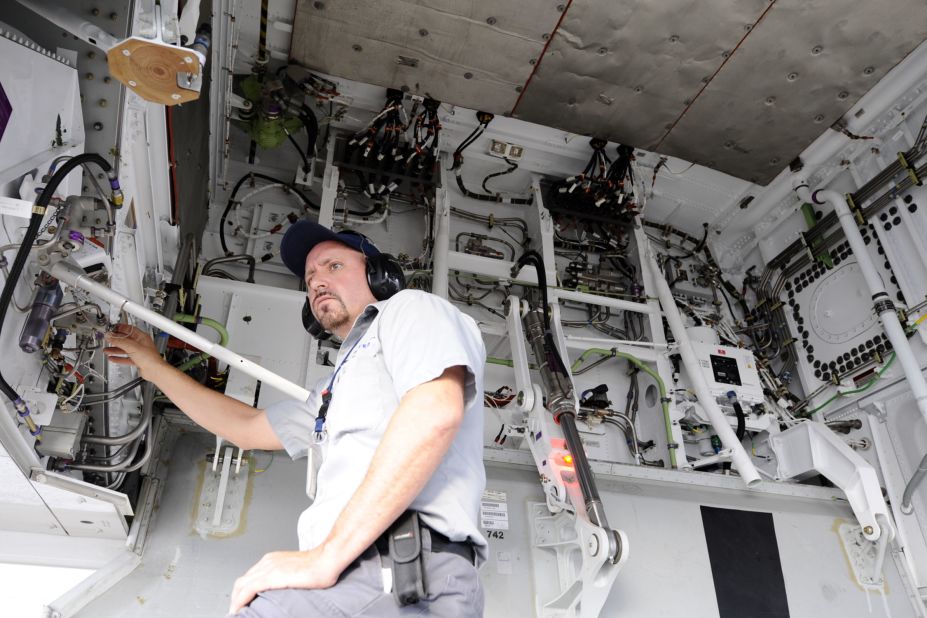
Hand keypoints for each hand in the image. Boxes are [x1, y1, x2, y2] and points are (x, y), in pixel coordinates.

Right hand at [103, 324, 167, 379]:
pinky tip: (112, 358)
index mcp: (141, 337)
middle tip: (107, 339)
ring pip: (124, 349)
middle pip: (125, 340)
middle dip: (116, 340)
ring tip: (106, 349)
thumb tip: (110, 336)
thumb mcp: (132, 347)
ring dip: (115, 349)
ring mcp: (138, 352)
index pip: (129, 330)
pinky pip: (125, 358)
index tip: (111, 329)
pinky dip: (119, 358)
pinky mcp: (137, 360)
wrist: (154, 371)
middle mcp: (140, 344)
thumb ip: (120, 341)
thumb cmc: (149, 358)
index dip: (120, 329)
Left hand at [228, 548, 342, 613]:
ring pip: (241, 585)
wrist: (326, 559)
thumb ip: (286, 578)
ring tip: (236, 613)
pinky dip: (239, 601)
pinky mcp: (270, 577)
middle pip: (242, 581)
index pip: (250, 576)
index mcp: (273, 560)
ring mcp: (268, 568)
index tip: (243, 603)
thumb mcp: (297, 571)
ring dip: (235, 600)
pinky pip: (247, 590)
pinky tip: (238, 610)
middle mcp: (267, 562)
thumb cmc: (319, 567)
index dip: (243, 591)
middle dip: (236, 597)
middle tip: (237, 611)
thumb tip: (285, 589)